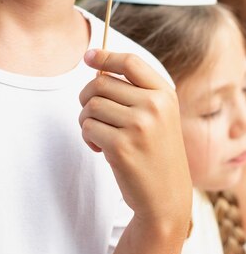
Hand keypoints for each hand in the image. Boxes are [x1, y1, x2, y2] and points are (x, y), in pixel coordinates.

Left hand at [79, 49, 191, 225]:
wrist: (166, 197)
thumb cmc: (155, 150)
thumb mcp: (158, 114)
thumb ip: (133, 89)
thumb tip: (94, 63)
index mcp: (164, 94)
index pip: (130, 62)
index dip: (105, 56)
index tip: (88, 57)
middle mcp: (154, 106)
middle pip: (100, 82)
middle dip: (87, 96)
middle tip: (92, 113)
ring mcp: (139, 126)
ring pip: (91, 105)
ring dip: (86, 119)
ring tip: (99, 134)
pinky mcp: (121, 147)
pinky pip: (87, 127)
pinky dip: (87, 136)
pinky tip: (101, 148)